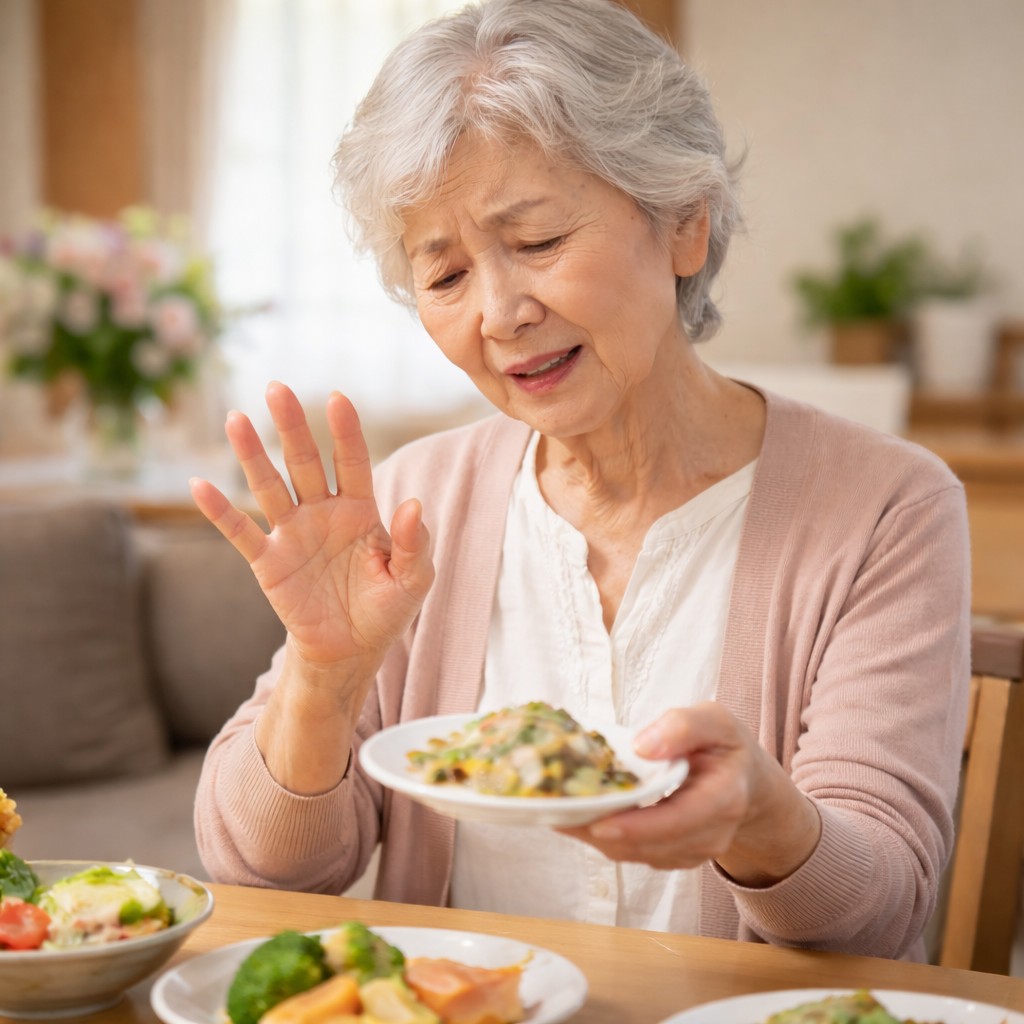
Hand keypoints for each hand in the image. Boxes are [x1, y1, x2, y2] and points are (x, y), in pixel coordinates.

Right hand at [190, 382, 434, 671]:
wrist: (352, 651)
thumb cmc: (386, 608)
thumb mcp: (414, 579)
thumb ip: (415, 543)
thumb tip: (414, 505)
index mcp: (360, 510)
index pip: (352, 461)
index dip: (346, 432)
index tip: (338, 399)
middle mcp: (323, 512)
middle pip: (305, 462)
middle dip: (292, 426)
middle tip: (277, 387)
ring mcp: (292, 534)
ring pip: (269, 486)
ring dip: (252, 454)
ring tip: (236, 418)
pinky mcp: (269, 562)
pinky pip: (241, 532)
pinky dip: (219, 511)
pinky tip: (199, 485)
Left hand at [560, 703, 820, 885]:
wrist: (746, 782)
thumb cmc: (726, 746)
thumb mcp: (715, 720)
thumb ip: (683, 726)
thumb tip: (643, 746)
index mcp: (724, 798)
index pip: (679, 821)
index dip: (638, 826)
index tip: (599, 822)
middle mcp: (710, 835)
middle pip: (649, 845)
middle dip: (599, 830)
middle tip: (556, 810)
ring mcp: (691, 851)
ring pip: (635, 854)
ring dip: (594, 835)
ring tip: (556, 809)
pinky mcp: (672, 856)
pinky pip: (633, 852)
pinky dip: (602, 836)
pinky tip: (576, 814)